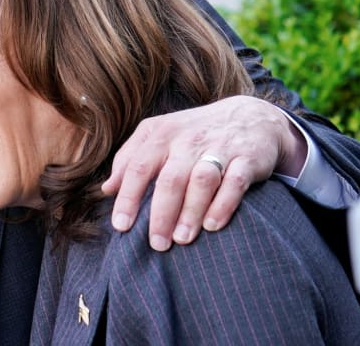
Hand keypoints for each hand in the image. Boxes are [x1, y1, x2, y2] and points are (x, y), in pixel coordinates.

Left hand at [101, 95, 306, 249]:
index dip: (127, 197)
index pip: (138, 166)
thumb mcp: (159, 135)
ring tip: (181, 239)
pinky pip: (234, 183)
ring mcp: (219, 147)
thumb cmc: (195, 133)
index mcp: (161, 134)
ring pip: (201, 181)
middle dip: (161, 214)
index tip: (121, 226)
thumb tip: (107, 189)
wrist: (252, 116)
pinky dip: (223, 205)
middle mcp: (188, 139)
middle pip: (170, 179)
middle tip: (156, 244)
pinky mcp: (247, 158)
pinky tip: (212, 226)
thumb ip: (130, 159)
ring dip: (190, 212)